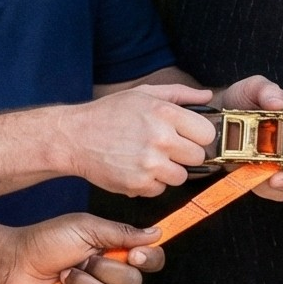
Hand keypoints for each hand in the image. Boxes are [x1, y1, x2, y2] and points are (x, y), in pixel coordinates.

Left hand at [0, 212, 163, 283]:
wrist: (15, 261)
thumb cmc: (47, 240)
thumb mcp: (86, 227)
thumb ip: (122, 232)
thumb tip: (155, 233)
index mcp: (114, 253)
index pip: (149, 261)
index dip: (149, 259)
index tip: (136, 254)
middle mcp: (108, 277)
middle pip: (134, 283)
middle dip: (107, 270)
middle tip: (85, 259)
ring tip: (65, 274)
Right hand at [62, 83, 217, 195]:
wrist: (75, 137)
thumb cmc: (109, 114)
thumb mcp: (143, 93)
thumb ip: (179, 94)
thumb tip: (208, 97)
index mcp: (164, 113)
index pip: (207, 133)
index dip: (198, 136)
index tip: (187, 136)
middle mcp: (160, 138)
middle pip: (198, 157)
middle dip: (185, 154)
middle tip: (166, 148)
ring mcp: (149, 164)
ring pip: (181, 177)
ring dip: (169, 171)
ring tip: (149, 158)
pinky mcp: (138, 184)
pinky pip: (160, 190)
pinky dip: (151, 183)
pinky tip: (136, 169)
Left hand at [210, 75, 282, 200]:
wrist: (217, 117)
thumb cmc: (242, 99)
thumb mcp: (253, 88)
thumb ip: (266, 90)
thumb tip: (277, 103)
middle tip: (275, 179)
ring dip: (278, 185)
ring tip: (259, 175)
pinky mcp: (266, 177)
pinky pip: (273, 193)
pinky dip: (263, 189)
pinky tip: (250, 174)